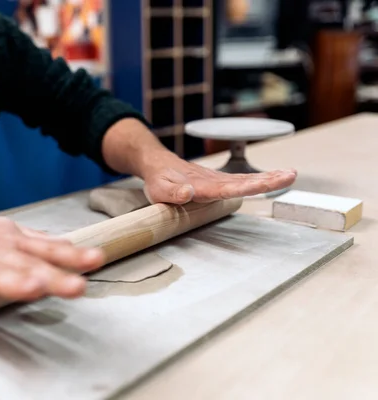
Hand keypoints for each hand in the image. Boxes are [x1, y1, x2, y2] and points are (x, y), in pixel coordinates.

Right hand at [0, 211, 104, 299]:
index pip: (48, 250)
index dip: (72, 256)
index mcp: (13, 243)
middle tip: (76, 286)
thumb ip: (39, 243)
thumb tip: (72, 246)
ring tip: (32, 288)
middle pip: (26, 265)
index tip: (96, 260)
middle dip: (52, 276)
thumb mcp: (8, 235)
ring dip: (12, 279)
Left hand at [140, 150, 296, 203]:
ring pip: (246, 178)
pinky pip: (241, 179)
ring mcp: (217, 180)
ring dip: (268, 177)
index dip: (248, 186)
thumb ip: (172, 192)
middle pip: (244, 180)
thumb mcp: (158, 189)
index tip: (265, 184)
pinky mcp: (218, 181)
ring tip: (290, 175)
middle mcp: (213, 181)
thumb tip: (188, 192)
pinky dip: (259, 178)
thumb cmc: (158, 179)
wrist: (158, 165)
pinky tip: (273, 178)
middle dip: (267, 179)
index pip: (228, 187)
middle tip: (290, 176)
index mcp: (202, 186)